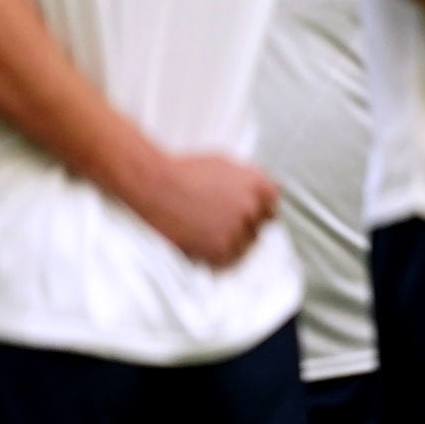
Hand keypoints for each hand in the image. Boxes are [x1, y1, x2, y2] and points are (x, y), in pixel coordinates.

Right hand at [118, 151, 278, 266]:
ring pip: (246, 244)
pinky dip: (218, 255)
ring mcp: (238, 229)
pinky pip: (230, 259)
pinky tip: (202, 243)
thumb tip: (265, 193)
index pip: (271, 205)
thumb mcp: (225, 164)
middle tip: (217, 221)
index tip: (238, 211)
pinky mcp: (220, 248)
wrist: (152, 184)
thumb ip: (249, 179)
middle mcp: (253, 207)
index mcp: (259, 185)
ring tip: (205, 230)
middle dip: (243, 224)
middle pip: (259, 226)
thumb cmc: (185, 170)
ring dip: (231, 241)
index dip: (255, 209)